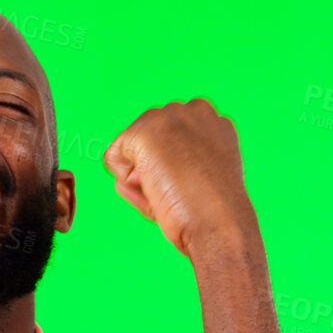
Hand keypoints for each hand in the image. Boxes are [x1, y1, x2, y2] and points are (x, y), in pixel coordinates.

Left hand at [102, 99, 257, 258]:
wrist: (219, 223)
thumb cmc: (211, 213)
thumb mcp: (197, 180)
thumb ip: (172, 164)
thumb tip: (132, 172)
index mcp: (212, 120)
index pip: (169, 137)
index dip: (171, 168)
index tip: (192, 185)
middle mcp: (193, 109)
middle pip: (147, 138)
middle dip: (154, 168)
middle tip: (180, 191)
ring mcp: (168, 116)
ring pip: (129, 146)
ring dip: (141, 175)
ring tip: (170, 190)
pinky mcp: (144, 131)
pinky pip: (113, 158)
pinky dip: (126, 181)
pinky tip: (155, 188)